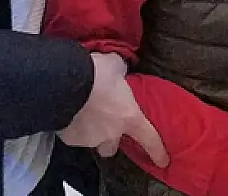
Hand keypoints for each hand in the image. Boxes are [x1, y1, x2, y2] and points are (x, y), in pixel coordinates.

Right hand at [57, 53, 169, 167]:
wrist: (65, 83)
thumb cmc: (96, 73)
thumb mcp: (115, 65)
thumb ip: (120, 72)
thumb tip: (119, 71)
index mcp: (129, 117)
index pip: (149, 138)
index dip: (157, 151)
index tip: (162, 161)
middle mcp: (111, 133)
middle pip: (112, 147)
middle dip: (110, 139)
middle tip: (104, 124)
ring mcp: (90, 139)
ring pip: (92, 141)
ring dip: (90, 131)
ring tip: (82, 112)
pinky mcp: (70, 139)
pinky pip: (73, 135)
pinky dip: (72, 127)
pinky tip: (68, 112)